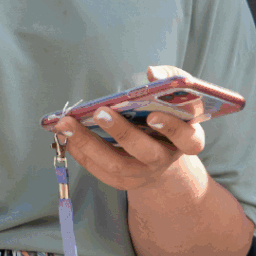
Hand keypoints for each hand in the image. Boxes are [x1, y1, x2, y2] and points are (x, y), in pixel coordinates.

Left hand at [51, 64, 204, 193]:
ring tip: (67, 125)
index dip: (171, 128)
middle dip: (121, 132)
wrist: (163, 152)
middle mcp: (165, 159)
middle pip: (145, 152)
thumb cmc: (168, 115)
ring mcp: (144, 173)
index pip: (188, 138)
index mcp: (186, 139)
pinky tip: (66, 136)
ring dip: (89, 144)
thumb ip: (170, 80)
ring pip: (117, 165)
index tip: (152, 116)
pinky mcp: (124, 181)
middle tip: (99, 112)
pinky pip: (100, 171)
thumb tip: (153, 73)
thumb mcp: (177, 97)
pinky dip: (82, 153)